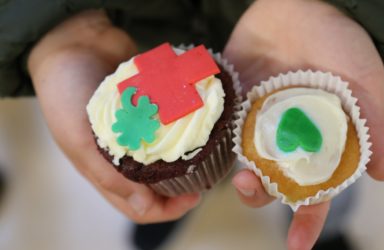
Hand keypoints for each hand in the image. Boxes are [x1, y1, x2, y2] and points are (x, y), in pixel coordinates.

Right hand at [28, 10, 199, 222]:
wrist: (70, 42)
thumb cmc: (65, 93)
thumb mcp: (78, 139)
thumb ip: (107, 173)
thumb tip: (143, 207)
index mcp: (103, 170)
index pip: (139, 206)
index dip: (168, 210)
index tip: (195, 196)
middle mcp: (124, 156)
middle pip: (158, 185)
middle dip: (183, 185)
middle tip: (208, 173)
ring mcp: (137, 131)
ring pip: (168, 154)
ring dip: (188, 154)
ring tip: (211, 148)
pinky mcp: (147, 108)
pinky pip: (169, 123)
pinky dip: (184, 124)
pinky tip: (201, 120)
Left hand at [224, 0, 383, 248]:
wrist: (304, 4)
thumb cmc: (341, 42)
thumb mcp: (363, 83)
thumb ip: (371, 127)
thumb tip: (383, 174)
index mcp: (320, 140)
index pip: (316, 189)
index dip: (307, 219)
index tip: (297, 246)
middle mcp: (287, 136)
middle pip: (271, 181)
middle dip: (261, 194)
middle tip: (251, 186)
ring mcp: (258, 120)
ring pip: (241, 161)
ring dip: (234, 174)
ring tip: (234, 174)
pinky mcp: (236, 100)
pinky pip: (220, 127)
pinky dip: (211, 140)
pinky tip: (201, 147)